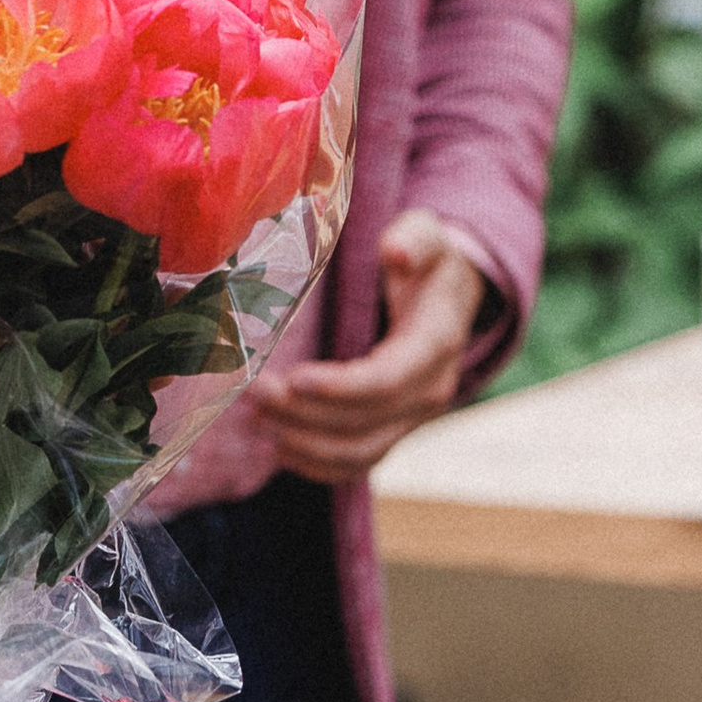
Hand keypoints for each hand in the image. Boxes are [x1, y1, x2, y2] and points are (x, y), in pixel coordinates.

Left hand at [247, 209, 490, 483]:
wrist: (448, 294)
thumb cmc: (427, 260)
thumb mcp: (427, 236)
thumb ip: (415, 240)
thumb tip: (396, 251)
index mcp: (435, 345)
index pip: (388, 380)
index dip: (341, 387)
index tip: (292, 379)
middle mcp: (428, 392)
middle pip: (365, 423)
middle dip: (305, 414)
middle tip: (254, 392)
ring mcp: (411, 418)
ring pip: (358, 452)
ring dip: (304, 443)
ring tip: (255, 420)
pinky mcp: (391, 429)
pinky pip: (356, 464)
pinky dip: (317, 465)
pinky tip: (278, 448)